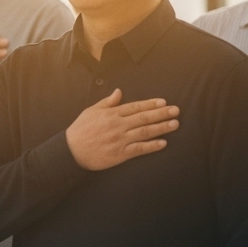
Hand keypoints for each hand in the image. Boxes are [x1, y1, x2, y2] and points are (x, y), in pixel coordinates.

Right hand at [65, 89, 179, 170]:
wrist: (71, 151)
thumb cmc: (80, 130)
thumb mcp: (91, 112)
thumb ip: (107, 102)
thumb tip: (119, 92)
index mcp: (111, 114)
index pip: (135, 107)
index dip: (150, 104)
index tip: (163, 102)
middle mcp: (118, 125)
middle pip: (144, 118)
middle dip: (162, 113)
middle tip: (176, 110)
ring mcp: (120, 140)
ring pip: (145, 132)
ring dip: (161, 128)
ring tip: (175, 124)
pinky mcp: (120, 154)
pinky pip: (139, 149)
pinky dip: (152, 146)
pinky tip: (163, 143)